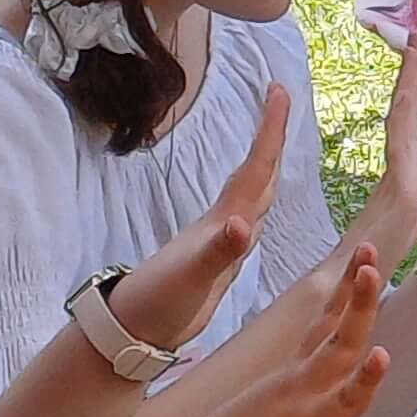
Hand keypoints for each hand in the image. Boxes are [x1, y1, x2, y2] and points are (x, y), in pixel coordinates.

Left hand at [107, 84, 286, 351]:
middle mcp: (224, 223)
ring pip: (253, 194)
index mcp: (222, 220)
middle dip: (272, 136)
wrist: (134, 327)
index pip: (255, 167)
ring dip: (268, 166)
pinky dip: (258, 208)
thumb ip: (219, 251)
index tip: (278, 89)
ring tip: (277, 144)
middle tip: (281, 98)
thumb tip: (242, 224)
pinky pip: (248, 221)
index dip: (270, 130)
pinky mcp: (219, 261)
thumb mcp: (192, 276)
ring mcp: (221, 241)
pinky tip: (254, 214)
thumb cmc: (160, 301)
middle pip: (256, 171)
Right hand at [163, 246, 391, 416]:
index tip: (365, 254)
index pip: (326, 324)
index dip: (347, 289)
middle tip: (372, 269)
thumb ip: (308, 377)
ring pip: (345, 399)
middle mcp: (303, 393)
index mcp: (294, 376)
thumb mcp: (271, 396)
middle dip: (358, 307)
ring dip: (364, 379)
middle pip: (339, 345)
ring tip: (381, 356)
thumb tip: (339, 357)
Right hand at [341, 7, 416, 274]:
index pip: (411, 122)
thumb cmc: (376, 256)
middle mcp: (396, 165)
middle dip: (414, 72)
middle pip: (406, 109)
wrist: (349, 279)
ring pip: (403, 115)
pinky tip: (413, 88)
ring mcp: (395, 171)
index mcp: (403, 172)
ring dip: (411, 79)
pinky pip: (401, 138)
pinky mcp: (398, 184)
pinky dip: (407, 111)